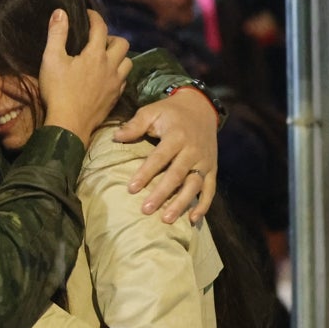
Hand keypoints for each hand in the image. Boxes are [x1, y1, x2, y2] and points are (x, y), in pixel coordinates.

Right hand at [40, 9, 131, 146]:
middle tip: (97, 40)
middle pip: (122, 43)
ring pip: (128, 62)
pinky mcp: (115, 97)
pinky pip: (124, 80)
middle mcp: (111, 66)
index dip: (94, 17)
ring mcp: (116, 83)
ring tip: (104, 57)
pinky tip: (106, 77)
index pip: (100, 27)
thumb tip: (60, 12)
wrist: (69, 124)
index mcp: (96, 54)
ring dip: (119, 55)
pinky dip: (118, 73)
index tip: (87, 14)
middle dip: (111, 37)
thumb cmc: (58, 91)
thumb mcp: (51, 59)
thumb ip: (57, 34)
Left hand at [113, 87, 218, 222]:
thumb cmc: (170, 112)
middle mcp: (193, 150)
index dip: (146, 173)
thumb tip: (116, 137)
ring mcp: (205, 161)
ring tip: (166, 219)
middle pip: (176, 175)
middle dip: (161, 193)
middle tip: (146, 210)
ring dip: (181, 203)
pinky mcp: (213, 168)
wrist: (201, 107)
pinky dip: (204, 205)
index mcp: (177, 136)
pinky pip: (210, 189)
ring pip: (194, 185)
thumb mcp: (152, 111)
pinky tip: (193, 220)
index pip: (160, 157)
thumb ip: (134, 125)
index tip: (132, 188)